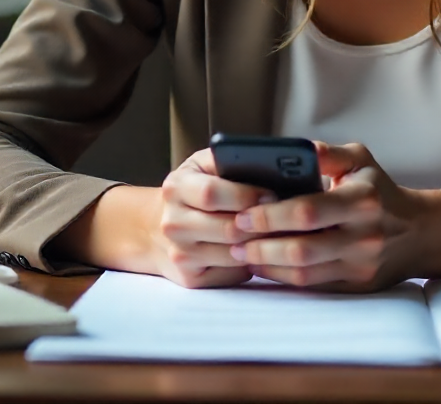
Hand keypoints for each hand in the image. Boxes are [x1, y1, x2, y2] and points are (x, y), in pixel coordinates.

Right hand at [50, 149, 274, 288]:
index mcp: (176, 187)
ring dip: (259, 245)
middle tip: (284, 217)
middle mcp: (173, 223)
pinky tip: (258, 249)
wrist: (156, 226)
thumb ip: (229, 161)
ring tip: (278, 232)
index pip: (212, 194)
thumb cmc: (195, 190)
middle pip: (227, 228)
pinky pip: (231, 274)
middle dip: (260, 223)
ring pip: (232, 254)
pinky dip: (249, 263)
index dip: (246, 195)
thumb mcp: (204, 165)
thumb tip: (272, 168)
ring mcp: (179, 254)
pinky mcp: (190, 279)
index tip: (272, 193)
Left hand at [227, 142, 440, 291]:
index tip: (244, 212)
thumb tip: (297, 149)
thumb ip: (328, 153)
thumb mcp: (361, 159)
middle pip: (302, 248)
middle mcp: (364, 235)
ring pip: (304, 273)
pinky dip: (283, 278)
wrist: (418, 231)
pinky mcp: (356, 286)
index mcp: (363, 199)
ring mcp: (361, 265)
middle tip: (233, 236)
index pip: (309, 210)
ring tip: (241, 252)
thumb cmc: (379, 188)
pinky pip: (312, 286)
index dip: (272, 215)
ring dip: (267, 264)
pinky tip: (264, 266)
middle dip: (261, 244)